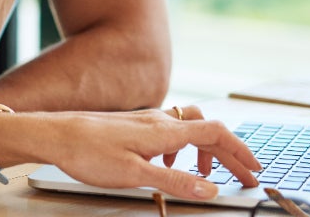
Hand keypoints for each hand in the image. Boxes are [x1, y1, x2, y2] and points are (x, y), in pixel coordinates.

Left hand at [32, 107, 260, 200]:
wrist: (54, 133)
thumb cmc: (88, 152)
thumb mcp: (135, 174)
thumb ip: (174, 182)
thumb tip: (211, 188)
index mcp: (165, 131)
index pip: (216, 133)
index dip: (240, 151)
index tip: (255, 170)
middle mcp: (159, 120)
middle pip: (206, 131)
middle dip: (228, 154)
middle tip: (241, 177)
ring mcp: (144, 121)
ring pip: (187, 128)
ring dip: (202, 150)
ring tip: (200, 174)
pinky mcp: (131, 125)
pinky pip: (167, 131)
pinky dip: (179, 147)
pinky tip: (165, 164)